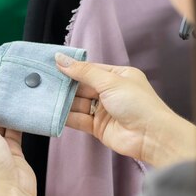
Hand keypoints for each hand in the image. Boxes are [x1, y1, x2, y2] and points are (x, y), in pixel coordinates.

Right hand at [55, 52, 195, 167]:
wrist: (152, 137)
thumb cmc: (139, 104)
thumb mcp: (110, 81)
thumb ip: (83, 71)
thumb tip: (61, 59)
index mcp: (117, 76)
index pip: (89, 69)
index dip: (71, 67)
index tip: (51, 65)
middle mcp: (109, 92)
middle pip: (81, 86)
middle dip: (64, 85)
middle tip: (43, 81)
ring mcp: (103, 110)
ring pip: (77, 103)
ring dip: (63, 101)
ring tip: (44, 97)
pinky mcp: (97, 126)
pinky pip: (78, 119)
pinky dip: (66, 116)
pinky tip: (53, 112)